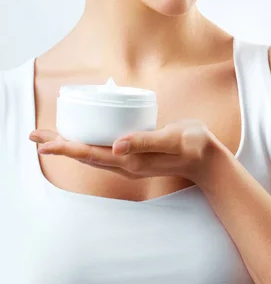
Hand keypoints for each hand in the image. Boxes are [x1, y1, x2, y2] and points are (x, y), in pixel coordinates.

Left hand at [29, 119, 218, 182]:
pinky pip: (102, 150)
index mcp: (131, 161)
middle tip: (35, 137)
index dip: (65, 148)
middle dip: (59, 146)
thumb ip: (145, 141)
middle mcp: (125, 163)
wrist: (206, 158)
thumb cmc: (192, 145)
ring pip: (91, 154)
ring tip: (50, 138)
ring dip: (69, 145)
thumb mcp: (171, 139)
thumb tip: (117, 146)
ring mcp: (129, 161)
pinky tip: (83, 136)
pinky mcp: (133, 154)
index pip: (90, 154)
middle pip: (84, 155)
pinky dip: (86, 143)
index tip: (43, 143)